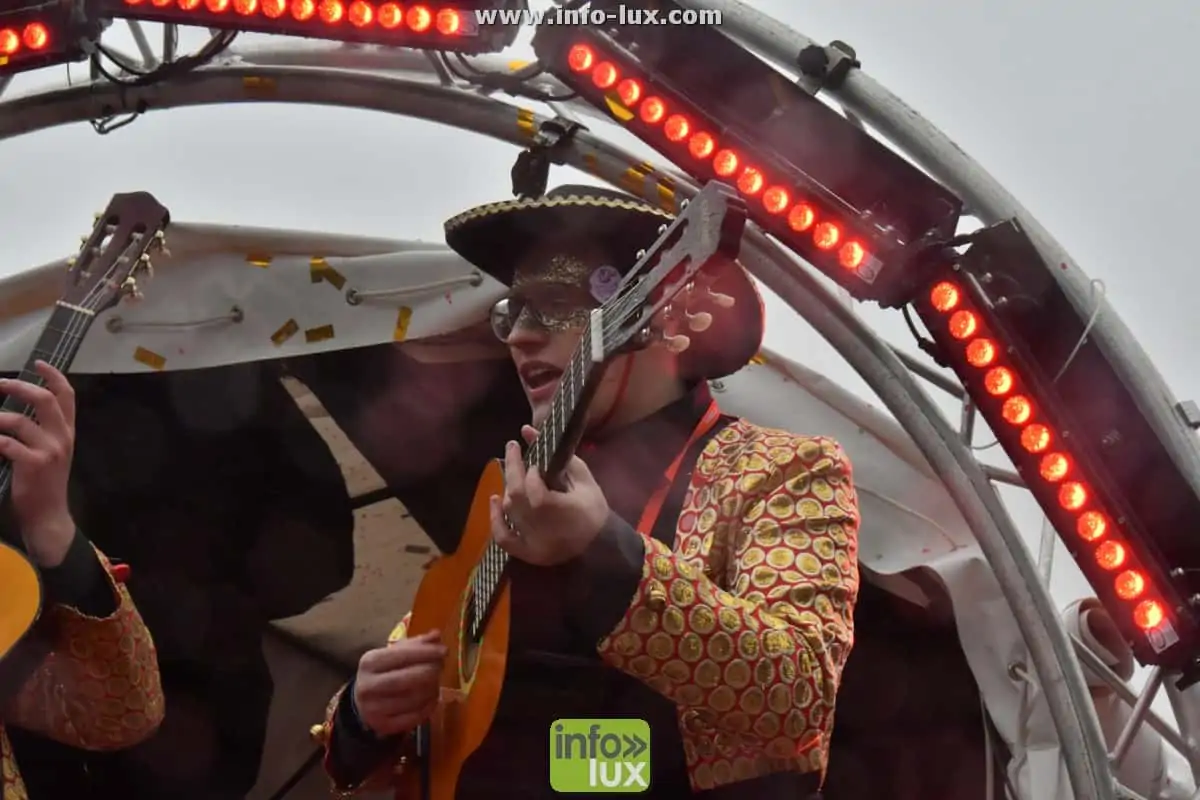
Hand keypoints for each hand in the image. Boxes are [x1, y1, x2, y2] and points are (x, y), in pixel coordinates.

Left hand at [0, 361, 77, 566]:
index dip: (53, 376)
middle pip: (44, 399)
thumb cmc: (45, 483)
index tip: (38, 363)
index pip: (67, 396)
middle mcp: (62, 437)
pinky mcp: (33, 464)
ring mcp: (49, 450)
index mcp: (67, 432)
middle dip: (19, 386)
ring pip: (19, 420)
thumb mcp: (53, 453)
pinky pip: (7, 443)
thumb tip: (17, 410)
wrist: (49, 515)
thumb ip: (42, 431)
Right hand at [352, 631, 445, 736]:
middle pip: (409, 678)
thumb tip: (437, 635)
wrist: (361, 704)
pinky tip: (432, 697)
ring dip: (432, 689)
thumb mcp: (392, 654)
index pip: (402, 655)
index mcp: (369, 663)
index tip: (445, 650)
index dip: (426, 652)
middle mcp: (368, 686)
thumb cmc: (382, 673)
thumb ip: (415, 644)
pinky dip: (429, 706)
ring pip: (414, 699)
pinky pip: (415, 717)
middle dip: (431, 671)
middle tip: (441, 667)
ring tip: (436, 681)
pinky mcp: (384, 726)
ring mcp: (375, 709)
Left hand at [490, 425, 609, 566]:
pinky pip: (502, 537)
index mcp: (565, 513)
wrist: (599, 545)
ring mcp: (533, 545)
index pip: (537, 492)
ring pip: (510, 512)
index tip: (534, 462)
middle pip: (517, 499)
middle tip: (512, 448)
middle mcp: (546, 531)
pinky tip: (495, 499)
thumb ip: (558, 455)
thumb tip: (527, 430)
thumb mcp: (584, 479)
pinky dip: (495, 518)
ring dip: (508, 490)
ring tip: (515, 474)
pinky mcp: (527, 554)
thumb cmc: (593, 510)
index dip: (531, 474)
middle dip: (512, 469)